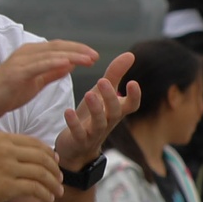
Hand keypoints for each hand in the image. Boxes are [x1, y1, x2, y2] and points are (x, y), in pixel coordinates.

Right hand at [0, 39, 95, 129]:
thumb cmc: (6, 95)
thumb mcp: (34, 83)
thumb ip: (51, 73)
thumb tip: (70, 65)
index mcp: (30, 54)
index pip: (58, 47)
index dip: (77, 49)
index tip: (93, 55)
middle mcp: (25, 53)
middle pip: (57, 46)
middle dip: (79, 50)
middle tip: (96, 55)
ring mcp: (20, 61)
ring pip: (51, 53)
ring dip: (73, 54)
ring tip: (89, 59)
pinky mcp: (16, 72)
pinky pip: (40, 65)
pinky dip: (55, 62)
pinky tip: (70, 63)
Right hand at [0, 132, 62, 201]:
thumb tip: (16, 157)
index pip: (34, 142)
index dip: (48, 153)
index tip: (54, 162)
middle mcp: (6, 149)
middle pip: (43, 156)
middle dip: (55, 169)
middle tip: (60, 179)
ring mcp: (7, 167)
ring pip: (43, 173)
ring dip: (54, 183)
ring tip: (57, 192)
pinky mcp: (6, 186)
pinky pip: (35, 189)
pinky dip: (46, 194)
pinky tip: (48, 200)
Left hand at [55, 50, 141, 170]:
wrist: (76, 147)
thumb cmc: (91, 115)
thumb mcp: (102, 93)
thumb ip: (115, 75)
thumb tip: (130, 54)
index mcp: (116, 111)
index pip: (132, 105)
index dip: (134, 96)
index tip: (133, 82)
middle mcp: (108, 122)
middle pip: (114, 112)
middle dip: (110, 97)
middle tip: (103, 81)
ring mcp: (94, 133)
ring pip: (99, 122)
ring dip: (95, 108)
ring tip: (88, 94)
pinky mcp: (79, 140)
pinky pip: (78, 133)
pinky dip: (74, 123)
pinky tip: (67, 111)